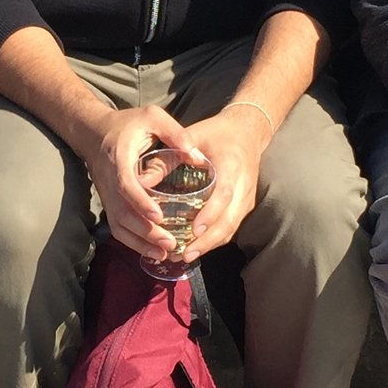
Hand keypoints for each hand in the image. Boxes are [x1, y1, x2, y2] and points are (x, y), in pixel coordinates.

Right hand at [78, 102, 205, 263]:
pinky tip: (154, 252)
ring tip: (166, 253)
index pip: (126, 185)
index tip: (159, 216)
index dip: (141, 202)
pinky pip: (118, 229)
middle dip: (146, 232)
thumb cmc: (127, 124)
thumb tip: (198, 156)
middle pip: (123, 213)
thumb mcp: (152, 117)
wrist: (94, 133)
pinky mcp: (109, 204)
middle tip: (171, 243)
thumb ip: (175, 133)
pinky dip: (134, 243)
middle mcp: (108, 182)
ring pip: (119, 226)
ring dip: (141, 243)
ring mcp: (107, 196)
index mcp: (119, 159)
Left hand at [174, 104, 271, 261]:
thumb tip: (140, 181)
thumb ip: (168, 158)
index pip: (224, 195)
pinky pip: (230, 227)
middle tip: (185, 253)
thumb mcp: (192, 137)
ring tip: (185, 255)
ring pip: (231, 228)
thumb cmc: (216, 134)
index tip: (194, 229)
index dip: (210, 214)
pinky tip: (195, 247)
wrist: (247, 132)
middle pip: (229, 220)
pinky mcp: (243, 206)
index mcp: (232, 167)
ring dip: (210, 244)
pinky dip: (214, 239)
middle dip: (208, 240)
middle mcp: (243, 186)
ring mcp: (246, 199)